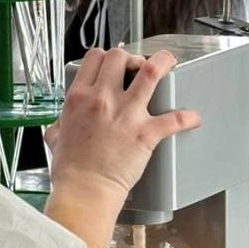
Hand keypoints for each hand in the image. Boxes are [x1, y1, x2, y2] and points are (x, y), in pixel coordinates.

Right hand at [46, 48, 200, 210]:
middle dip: (130, 58)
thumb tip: (62, 123)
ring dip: (163, 62)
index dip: (105, 57)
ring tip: (169, 62)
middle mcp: (102, 99)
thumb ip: (60, 123)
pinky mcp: (145, 133)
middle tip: (136, 68)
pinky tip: (193, 118)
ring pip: (150, 71)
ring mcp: (125, 114)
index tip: (112, 64)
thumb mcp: (55, 138)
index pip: (94, 58)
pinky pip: (174, 119)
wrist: (84, 191)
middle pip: (119, 56)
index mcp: (79, 97)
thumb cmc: (70, 170)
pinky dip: (187, 118)